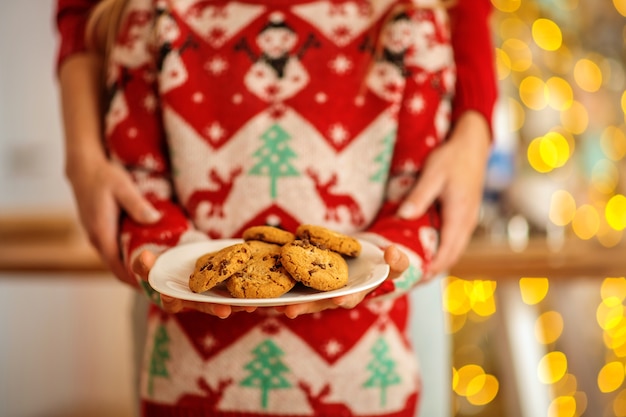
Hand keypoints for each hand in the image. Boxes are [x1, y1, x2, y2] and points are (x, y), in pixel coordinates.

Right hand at [67, 157, 160, 283]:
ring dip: (133, 268)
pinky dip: (128, 257)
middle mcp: (97, 239)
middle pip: (117, 268)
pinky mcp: (100, 231)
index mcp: (102, 233)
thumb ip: (137, 205)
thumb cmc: (103, 177)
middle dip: (137, 278)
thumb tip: (154, 220)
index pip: (117, 267)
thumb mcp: (123, 187)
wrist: (83, 168)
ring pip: (115, 260)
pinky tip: (145, 254)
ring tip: (157, 272)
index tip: (152, 288)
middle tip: (161, 283)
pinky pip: (114, 251)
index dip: (133, 280)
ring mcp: (97, 236)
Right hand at [132, 250, 256, 317]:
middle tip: (225, 310)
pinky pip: (238, 291)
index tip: (180, 299)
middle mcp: (194, 301)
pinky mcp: (225, 288)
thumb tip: (144, 256)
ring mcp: (211, 296)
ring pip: (225, 302)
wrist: (179, 260)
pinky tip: (261, 291)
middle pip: (205, 306)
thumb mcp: (149, 263)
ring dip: (238, 304)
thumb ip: (143, 263)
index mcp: (173, 297)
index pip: (173, 302)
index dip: (176, 301)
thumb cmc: (162, 265)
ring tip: (251, 304)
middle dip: (216, 308)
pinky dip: (249, 292)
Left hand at [276, 245, 408, 317]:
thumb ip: (398, 261)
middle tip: (291, 310)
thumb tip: (392, 253)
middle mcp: (336, 294)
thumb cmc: (381, 263)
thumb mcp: (395, 261)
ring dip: (288, 301)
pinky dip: (280, 286)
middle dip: (305, 306)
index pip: (351, 298)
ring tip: (272, 304)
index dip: (345, 299)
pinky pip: (293, 284)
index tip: (339, 299)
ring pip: (303, 297)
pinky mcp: (308, 279)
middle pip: (319, 303)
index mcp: (357, 292)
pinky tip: (266, 287)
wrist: (365, 257)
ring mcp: (321, 289)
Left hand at [398, 111, 490, 280]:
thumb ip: (420, 196)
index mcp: (459, 216)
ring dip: (437, 263)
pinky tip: (426, 251)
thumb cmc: (452, 157)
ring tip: (415, 272)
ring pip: (453, 251)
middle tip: (408, 281)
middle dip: (432, 272)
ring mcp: (467, 221)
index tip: (412, 280)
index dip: (430, 270)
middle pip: (451, 257)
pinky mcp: (465, 216)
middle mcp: (466, 223)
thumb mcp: (433, 174)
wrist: (472, 144)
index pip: (446, 253)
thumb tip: (404, 216)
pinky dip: (441, 251)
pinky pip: (454, 241)